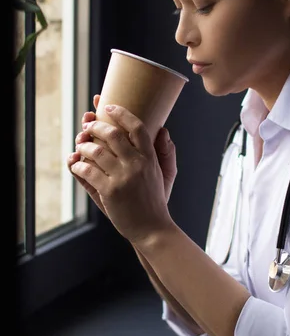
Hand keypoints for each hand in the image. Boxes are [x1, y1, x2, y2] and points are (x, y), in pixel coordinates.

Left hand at [68, 104, 173, 243]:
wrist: (152, 229)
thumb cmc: (156, 201)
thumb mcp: (167, 175)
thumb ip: (166, 152)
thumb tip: (163, 131)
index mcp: (150, 158)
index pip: (137, 127)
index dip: (121, 113)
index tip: (107, 106)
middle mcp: (136, 165)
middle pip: (112, 134)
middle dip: (96, 126)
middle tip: (88, 125)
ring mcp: (122, 178)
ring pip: (96, 151)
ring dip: (83, 145)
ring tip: (81, 145)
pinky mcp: (109, 192)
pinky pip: (88, 171)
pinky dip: (78, 165)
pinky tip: (76, 164)